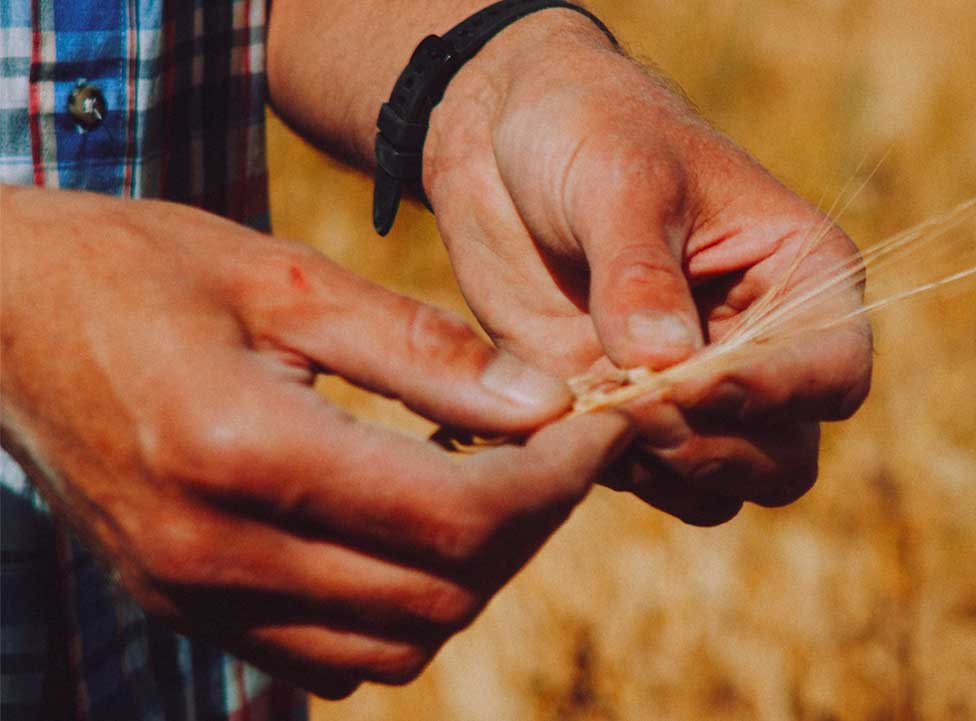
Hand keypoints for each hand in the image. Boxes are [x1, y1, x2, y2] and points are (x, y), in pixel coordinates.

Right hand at [0, 186, 630, 696]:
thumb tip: (543, 405)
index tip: (599, 429)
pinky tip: (414, 535)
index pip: (454, 515)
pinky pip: (328, 663)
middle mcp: (212, 550)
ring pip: (394, 650)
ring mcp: (191, 596)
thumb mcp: (282, 278)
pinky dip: (399, 617)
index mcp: (239, 451)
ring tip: (494, 490)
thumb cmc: (136, 271)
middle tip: (557, 454)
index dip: (553, 482)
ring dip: (470, 582)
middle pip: (439, 594)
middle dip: (527, 528)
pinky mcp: (183, 611)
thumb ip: (420, 347)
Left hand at [417, 12, 872, 524]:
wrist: (506, 138)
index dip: (776, 394)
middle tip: (631, 407)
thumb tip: (666, 365)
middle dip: (711, 448)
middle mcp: (770, 349)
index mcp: (804, 277)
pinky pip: (652, 485)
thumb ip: (641, 273)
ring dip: (661, 472)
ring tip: (594, 408)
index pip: (834, 371)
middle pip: (785, 457)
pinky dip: (612, 472)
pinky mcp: (636, 416)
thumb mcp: (621, 180)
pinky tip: (565, 416)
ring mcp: (703, 393)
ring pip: (724, 488)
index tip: (689, 384)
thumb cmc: (592, 129)